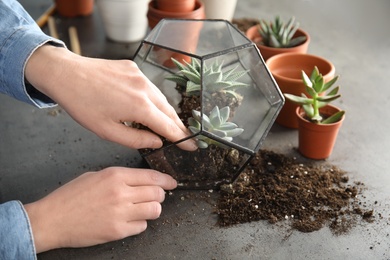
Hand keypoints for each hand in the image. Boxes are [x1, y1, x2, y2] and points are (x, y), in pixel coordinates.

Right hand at [24, 167, 176, 252]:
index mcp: (116, 175)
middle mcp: (121, 193)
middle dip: (159, 195)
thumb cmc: (70, 197)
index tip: (171, 183)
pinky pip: (142, 226)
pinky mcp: (117, 231)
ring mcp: (120, 213)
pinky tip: (129, 220)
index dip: (166, 180)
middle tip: (155, 196)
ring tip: (142, 209)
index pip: (152, 176)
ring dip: (152, 209)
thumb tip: (141, 180)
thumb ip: (120, 176)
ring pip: (155, 210)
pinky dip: (140, 223)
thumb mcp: (95, 175)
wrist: (52, 219)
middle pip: (158, 193)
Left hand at [25, 45, 196, 150]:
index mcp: (140, 107)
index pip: (169, 127)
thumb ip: (136, 139)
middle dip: (178, 127)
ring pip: (161, 98)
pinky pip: (149, 87)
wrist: (66, 74)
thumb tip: (157, 142)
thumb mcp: (107, 131)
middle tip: (185, 138)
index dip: (182, 139)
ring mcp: (140, 75)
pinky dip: (153, 99)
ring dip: (166, 113)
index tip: (192, 147)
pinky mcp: (133, 68)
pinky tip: (147, 106)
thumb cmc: (82, 105)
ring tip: (167, 126)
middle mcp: (145, 88)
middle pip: (169, 112)